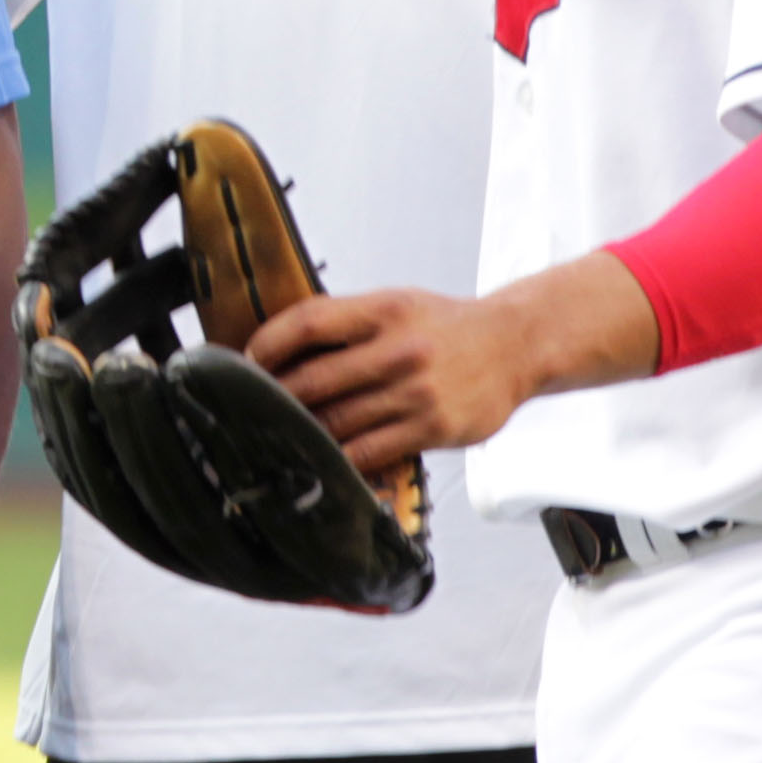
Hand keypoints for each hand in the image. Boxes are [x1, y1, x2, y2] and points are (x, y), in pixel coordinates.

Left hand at [247, 287, 537, 474]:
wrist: (515, 345)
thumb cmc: (444, 326)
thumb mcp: (397, 304)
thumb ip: (346, 323)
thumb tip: (280, 348)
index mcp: (384, 310)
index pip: (309, 323)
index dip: (268, 344)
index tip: (246, 361)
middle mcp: (400, 349)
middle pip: (315, 380)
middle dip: (275, 398)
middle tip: (248, 409)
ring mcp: (416, 392)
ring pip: (338, 421)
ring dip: (302, 431)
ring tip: (276, 437)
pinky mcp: (432, 428)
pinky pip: (369, 451)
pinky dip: (338, 458)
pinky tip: (319, 458)